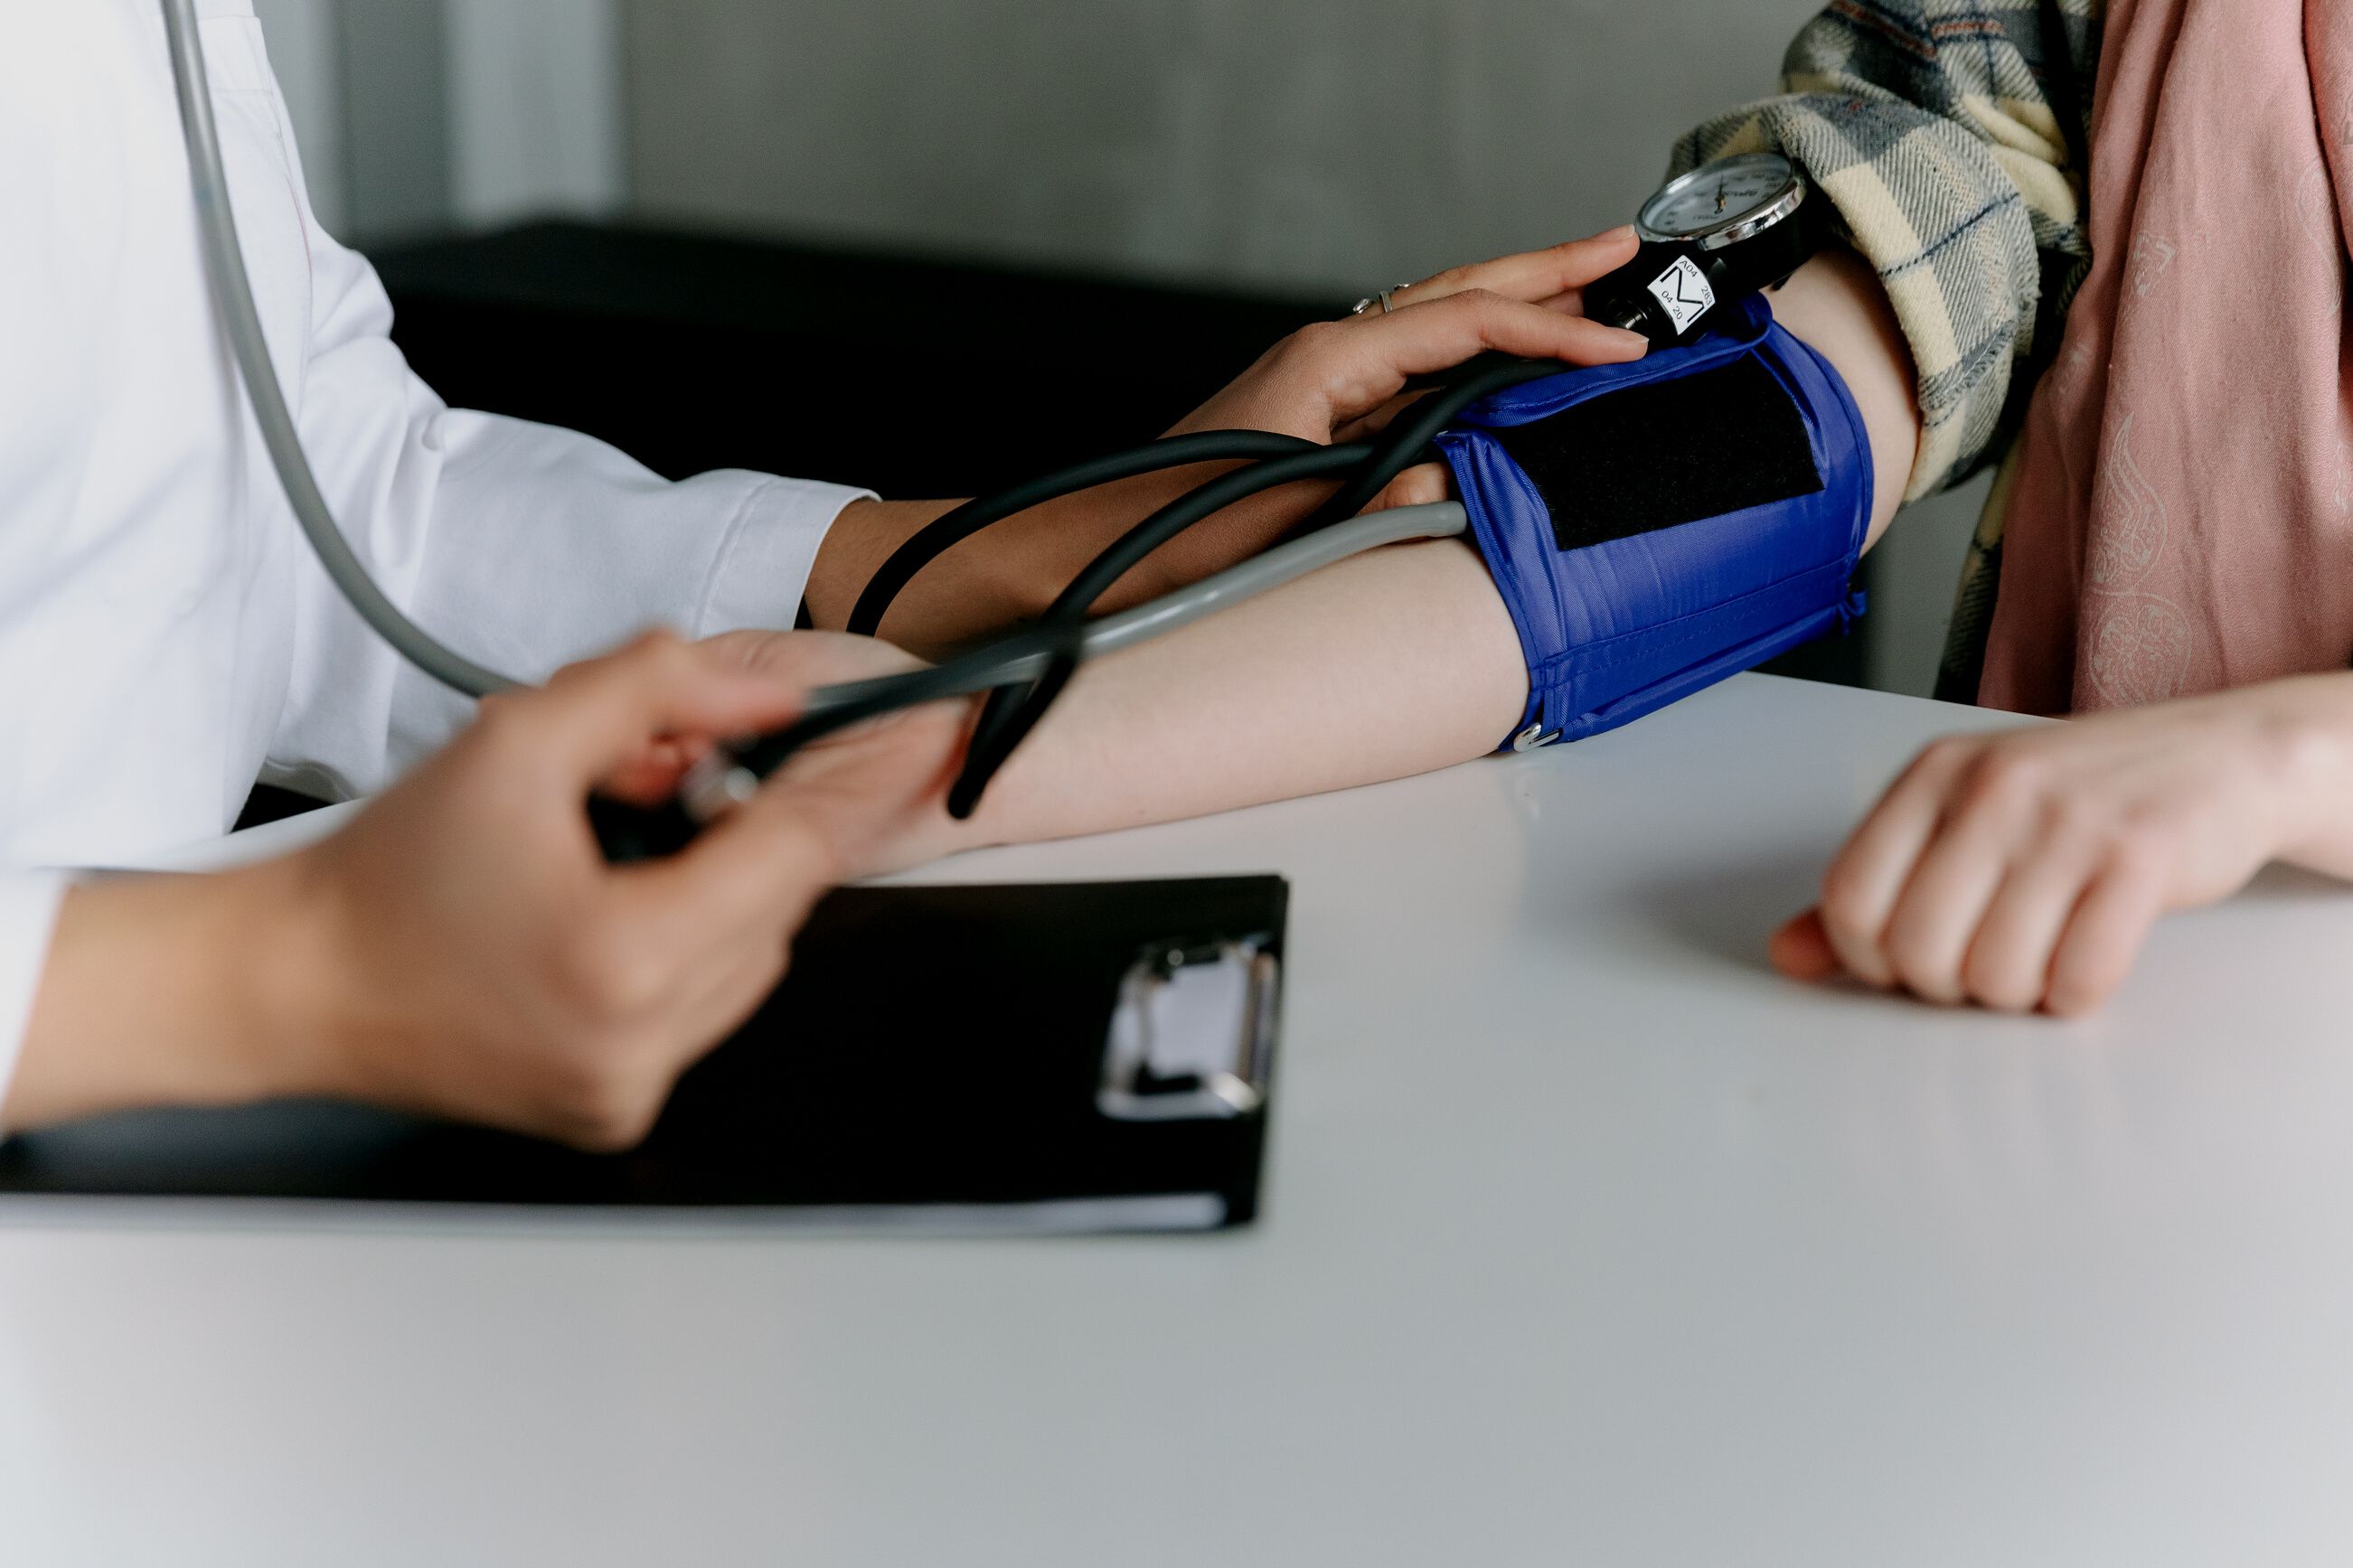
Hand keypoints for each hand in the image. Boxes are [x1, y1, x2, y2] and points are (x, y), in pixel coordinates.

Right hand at [7, 630, 973, 1146]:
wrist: (297, 982)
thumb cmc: (386, 874)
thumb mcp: (521, 738)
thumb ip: (657, 691)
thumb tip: (767, 696)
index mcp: (627, 956)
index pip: (796, 853)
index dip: (863, 782)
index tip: (924, 736)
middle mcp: (643, 1042)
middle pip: (778, 906)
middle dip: (741, 832)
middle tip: (659, 790)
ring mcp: (632, 1088)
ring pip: (750, 960)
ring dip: (717, 895)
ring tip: (606, 861)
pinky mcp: (617, 1111)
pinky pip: (702, 1011)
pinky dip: (683, 953)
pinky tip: (601, 920)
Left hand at [1165, 226, 1647, 519]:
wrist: (1097, 548)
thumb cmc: (1172, 532)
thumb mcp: (1289, 520)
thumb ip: (1379, 500)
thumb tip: (1450, 483)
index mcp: (1327, 361)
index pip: (1467, 325)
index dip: (1554, 332)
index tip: (1621, 346)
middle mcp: (1327, 355)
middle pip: (1458, 294)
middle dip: (1545, 271)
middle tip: (1620, 249)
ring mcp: (1323, 380)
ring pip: (1440, 325)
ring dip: (1514, 305)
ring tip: (1583, 290)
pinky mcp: (1319, 415)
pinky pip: (1417, 369)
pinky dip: (1474, 355)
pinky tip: (1504, 364)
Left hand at [1769, 676, 2352, 1014]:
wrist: (2223, 756)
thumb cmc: (2079, 799)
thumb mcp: (1963, 817)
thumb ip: (1875, 885)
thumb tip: (1789, 958)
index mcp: (1933, 774)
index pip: (1849, 898)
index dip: (1869, 958)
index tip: (1908, 960)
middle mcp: (1992, 789)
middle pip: (1916, 949)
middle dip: (1945, 986)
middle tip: (1985, 963)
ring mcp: (2067, 820)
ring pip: (1993, 974)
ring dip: (2015, 994)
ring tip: (2040, 955)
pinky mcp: (2141, 858)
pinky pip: (2077, 977)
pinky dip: (2076, 995)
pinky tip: (2086, 961)